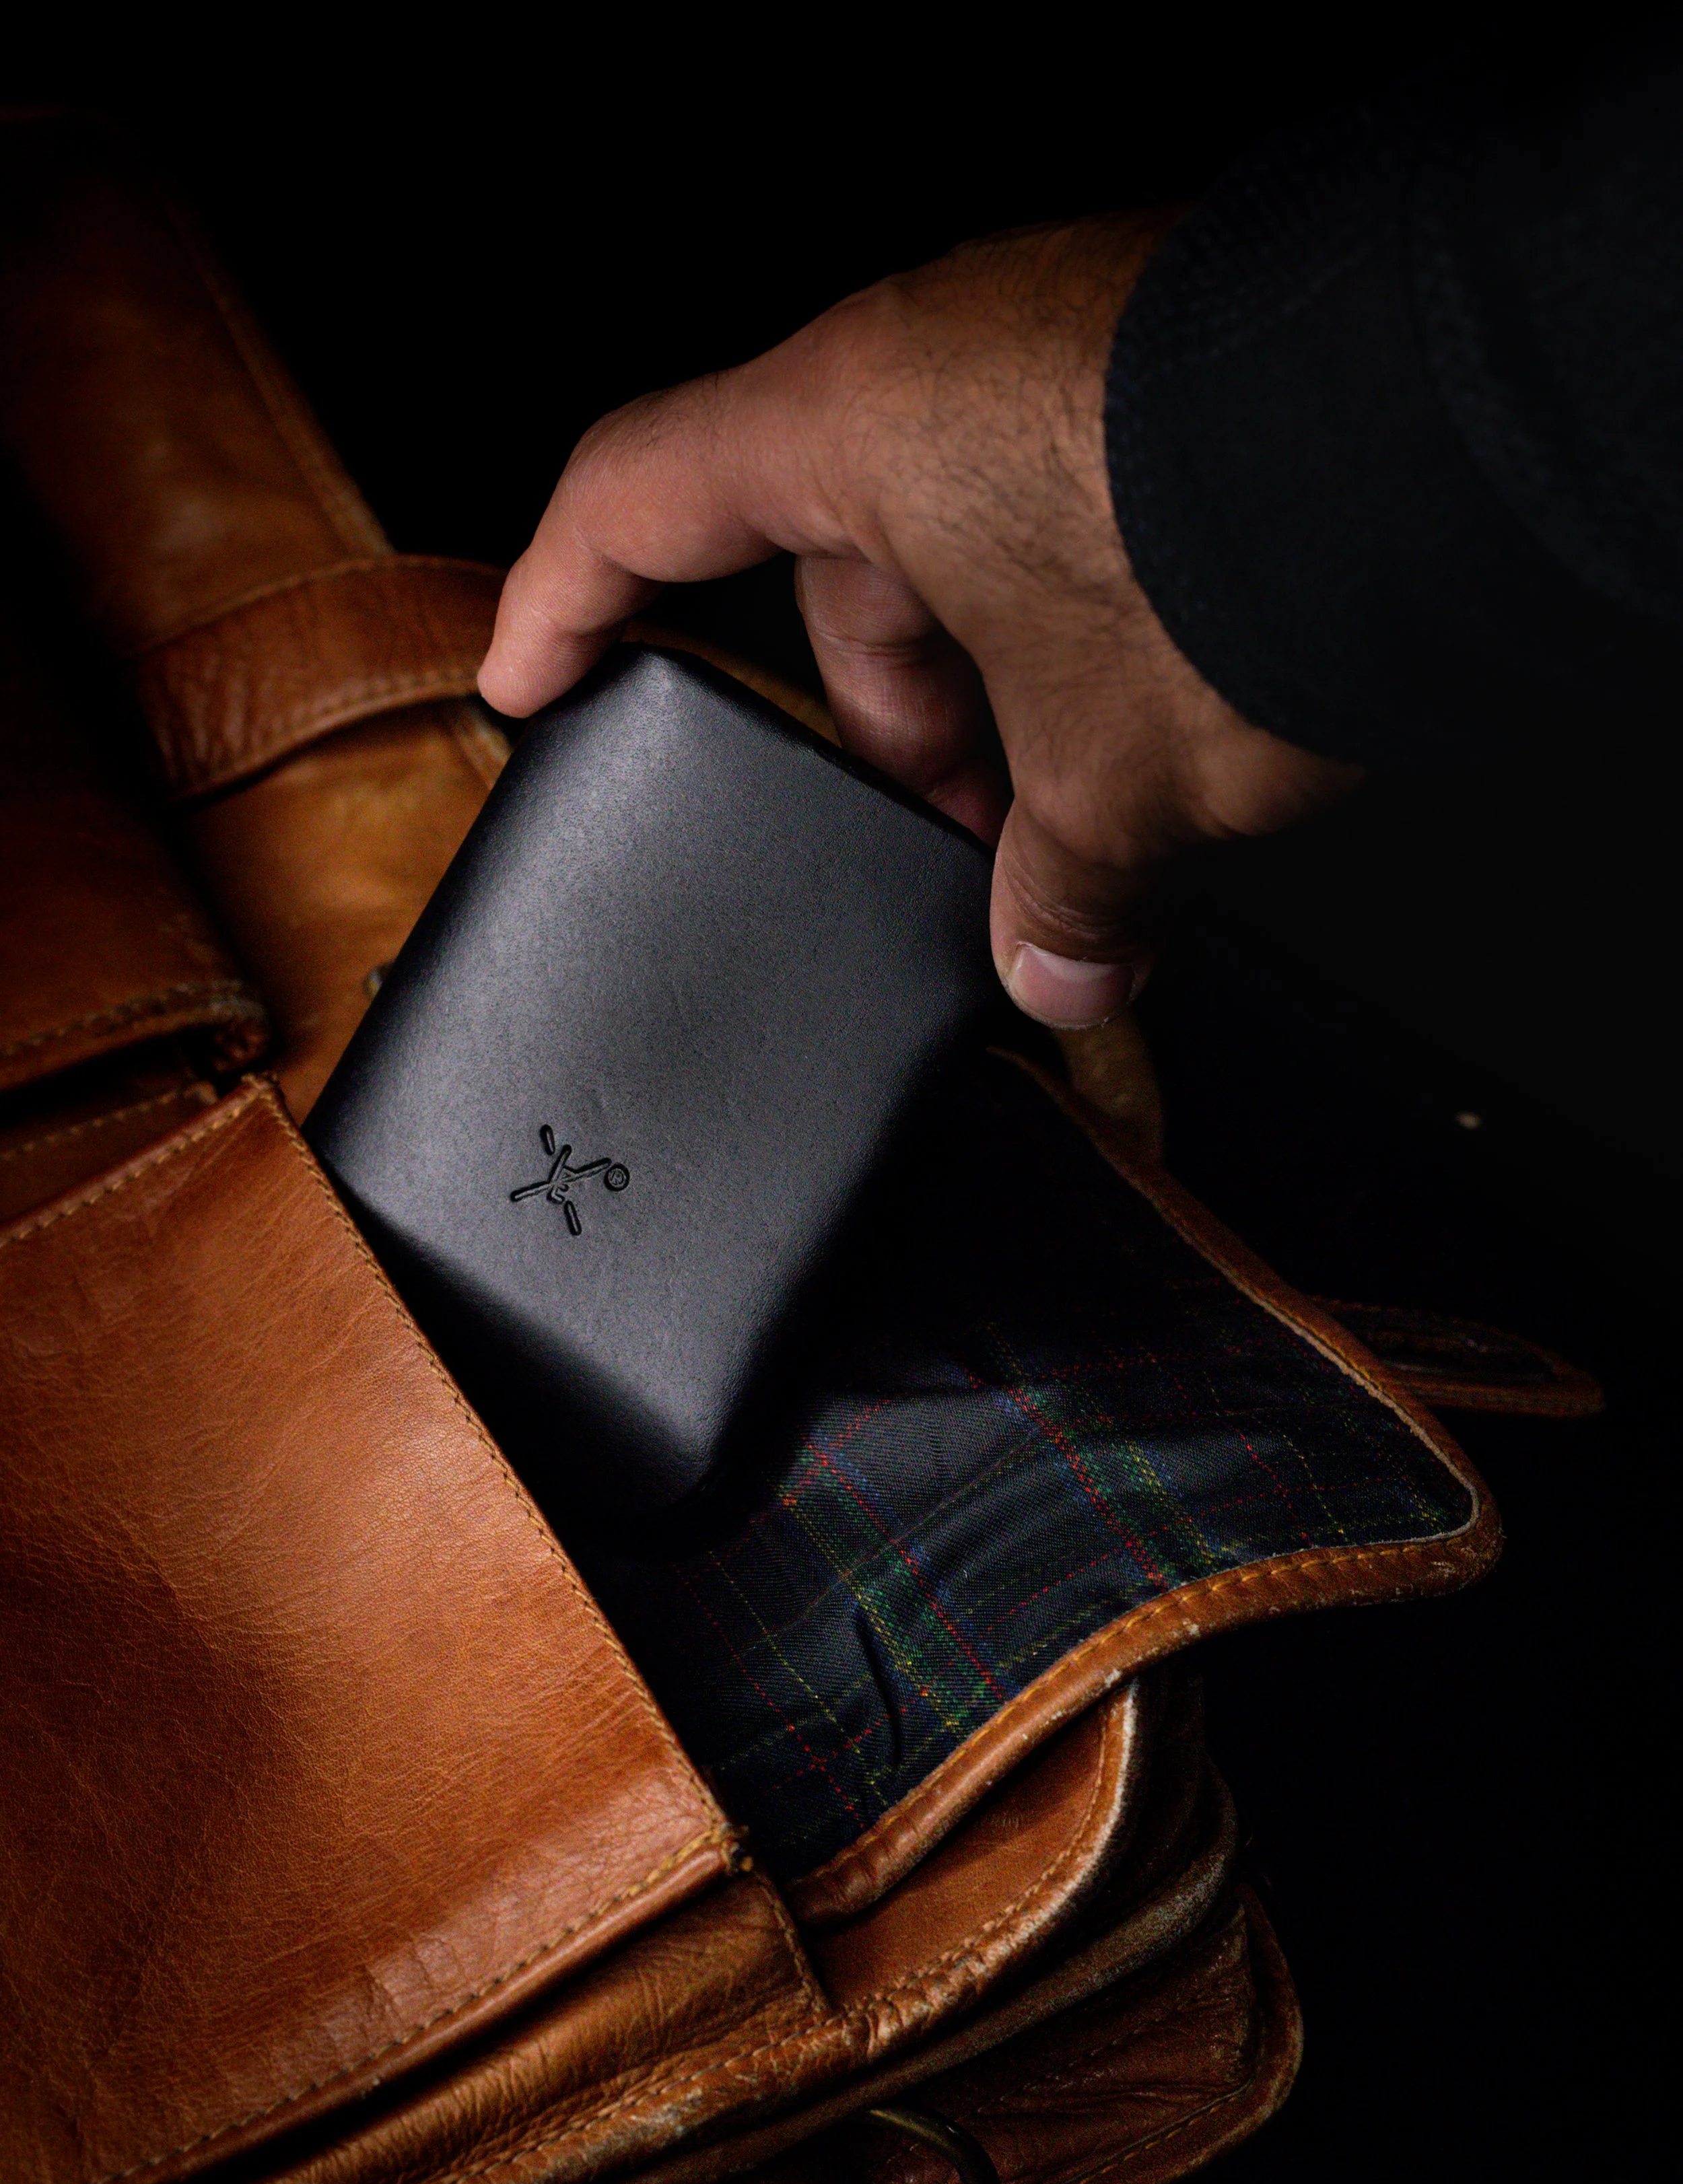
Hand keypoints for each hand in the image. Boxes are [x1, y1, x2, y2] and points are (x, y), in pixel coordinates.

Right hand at [479, 215, 1359, 1027]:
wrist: (1468, 429)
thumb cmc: (1249, 553)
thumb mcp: (1119, 772)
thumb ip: (1059, 891)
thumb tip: (1058, 975)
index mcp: (854, 421)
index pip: (634, 495)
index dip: (562, 600)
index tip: (533, 686)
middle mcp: (943, 356)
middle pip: (841, 570)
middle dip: (896, 731)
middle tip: (969, 850)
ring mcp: (1061, 349)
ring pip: (968, 549)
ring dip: (1011, 691)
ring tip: (1100, 812)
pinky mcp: (1166, 373)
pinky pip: (1068, 509)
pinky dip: (1090, 622)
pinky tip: (1166, 721)